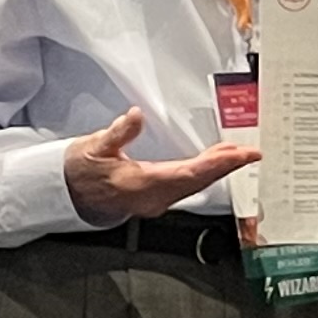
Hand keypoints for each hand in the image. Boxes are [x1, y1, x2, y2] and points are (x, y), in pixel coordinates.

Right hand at [62, 109, 253, 223]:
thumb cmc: (79, 170)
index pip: (187, 174)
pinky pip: (187, 187)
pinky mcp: (154, 199)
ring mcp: (154, 201)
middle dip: (226, 166)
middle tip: (250, 152)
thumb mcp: (92, 147)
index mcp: (140, 185)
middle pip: (197, 182)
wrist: (66, 192)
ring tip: (237, 154)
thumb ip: (116, 133)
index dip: (217, 164)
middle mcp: (152, 198)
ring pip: (194, 185)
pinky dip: (204, 173)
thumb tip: (135, 116)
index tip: (240, 155)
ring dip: (217, 170)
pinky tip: (214, 162)